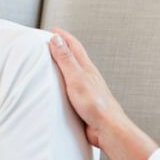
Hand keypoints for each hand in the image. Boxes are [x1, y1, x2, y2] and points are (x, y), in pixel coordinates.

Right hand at [49, 28, 157, 159]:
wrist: (108, 129)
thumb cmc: (96, 105)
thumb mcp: (76, 78)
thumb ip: (66, 59)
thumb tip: (57, 39)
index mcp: (86, 67)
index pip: (73, 46)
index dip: (62, 36)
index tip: (52, 30)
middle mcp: (87, 76)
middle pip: (74, 56)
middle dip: (63, 46)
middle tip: (51, 41)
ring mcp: (86, 88)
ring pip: (73, 71)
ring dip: (64, 64)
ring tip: (53, 62)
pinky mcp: (83, 102)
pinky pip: (71, 87)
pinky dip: (63, 82)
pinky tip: (60, 88)